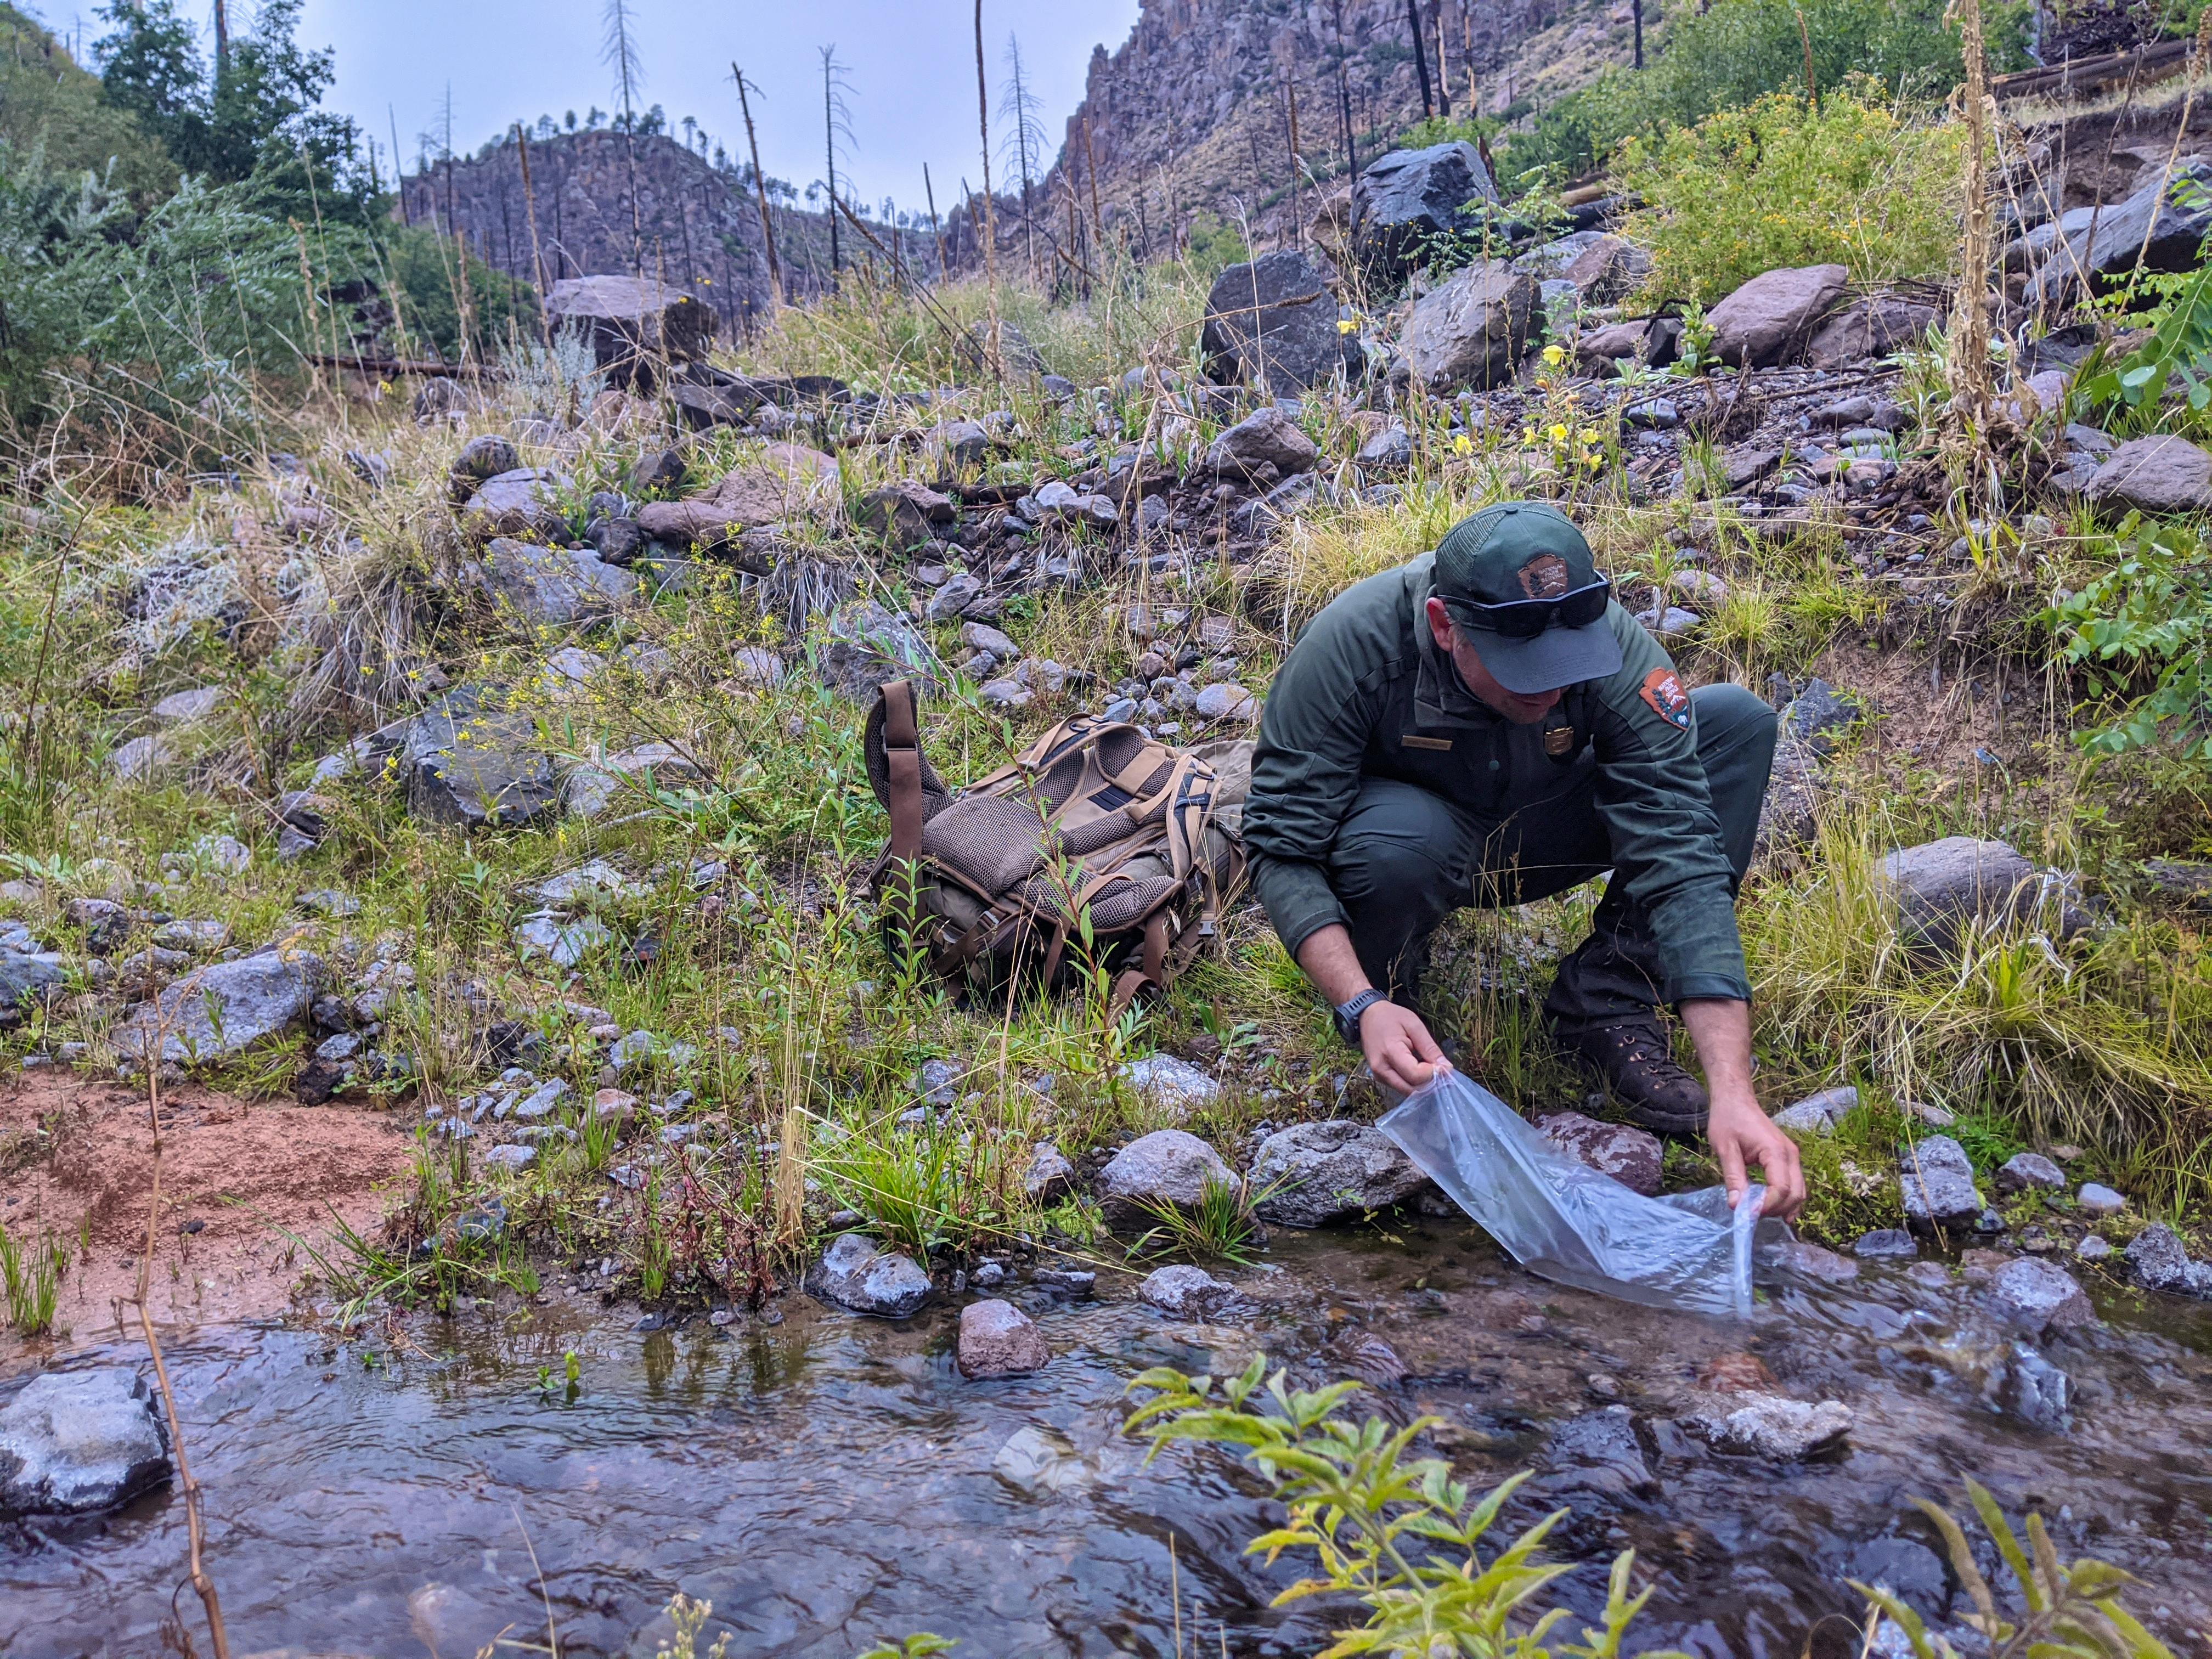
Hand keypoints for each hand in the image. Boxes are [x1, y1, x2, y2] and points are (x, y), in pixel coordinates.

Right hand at [1361, 1001, 1447, 1094]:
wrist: (1367, 1016)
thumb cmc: (1391, 1017)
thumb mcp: (1414, 1025)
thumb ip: (1430, 1048)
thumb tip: (1446, 1068)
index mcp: (1390, 1052)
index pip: (1415, 1075)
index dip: (1433, 1074)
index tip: (1444, 1066)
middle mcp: (1381, 1069)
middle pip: (1411, 1089)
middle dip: (1430, 1083)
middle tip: (1441, 1071)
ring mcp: (1378, 1075)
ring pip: (1407, 1091)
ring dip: (1422, 1085)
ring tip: (1431, 1070)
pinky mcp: (1379, 1078)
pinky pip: (1401, 1087)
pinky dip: (1414, 1083)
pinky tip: (1420, 1072)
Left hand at [1708, 1092, 1804, 1219]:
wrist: (1736, 1101)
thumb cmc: (1728, 1121)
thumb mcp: (1725, 1148)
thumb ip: (1733, 1177)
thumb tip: (1737, 1206)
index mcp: (1775, 1151)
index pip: (1780, 1189)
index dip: (1766, 1206)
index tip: (1747, 1215)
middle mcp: (1791, 1155)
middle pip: (1795, 1194)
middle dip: (1776, 1210)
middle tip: (1752, 1216)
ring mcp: (1793, 1157)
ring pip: (1799, 1192)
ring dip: (1783, 1207)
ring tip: (1760, 1213)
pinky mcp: (1789, 1159)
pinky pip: (1796, 1185)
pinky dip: (1787, 1200)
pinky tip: (1774, 1210)